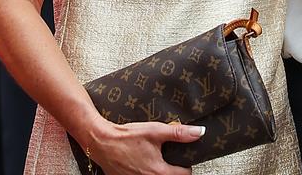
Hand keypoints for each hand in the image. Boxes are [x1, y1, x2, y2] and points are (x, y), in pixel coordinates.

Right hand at [86, 120, 202, 174]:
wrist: (101, 142)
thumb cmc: (127, 137)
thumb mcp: (156, 131)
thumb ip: (179, 134)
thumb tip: (199, 133)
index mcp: (158, 171)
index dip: (186, 165)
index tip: (183, 158)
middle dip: (173, 170)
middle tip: (170, 159)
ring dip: (159, 172)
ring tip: (156, 160)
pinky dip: (145, 172)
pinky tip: (142, 163)